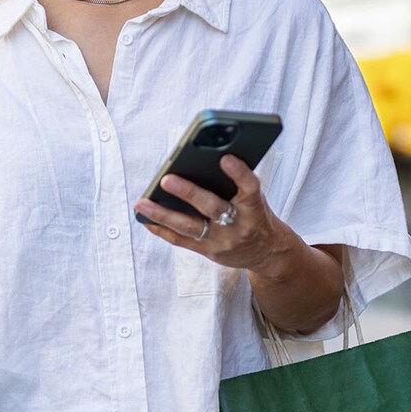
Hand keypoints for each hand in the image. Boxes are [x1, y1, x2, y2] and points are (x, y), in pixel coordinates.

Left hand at [135, 156, 296, 278]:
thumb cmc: (257, 214)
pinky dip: (162, 230)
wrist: (268, 252)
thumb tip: (204, 161)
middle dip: (189, 193)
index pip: (250, 187)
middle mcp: (240, 225)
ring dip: (163, 214)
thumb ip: (236, 184)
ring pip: (190, 227)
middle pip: (213, 208)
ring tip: (142, 203)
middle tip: (166, 179)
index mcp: (255, 207)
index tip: (226, 158)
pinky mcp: (209, 253)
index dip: (239, 173)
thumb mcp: (255, 198)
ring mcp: (223, 241)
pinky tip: (146, 219)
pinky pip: (182, 241)